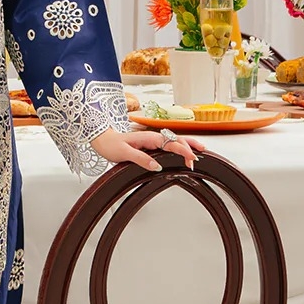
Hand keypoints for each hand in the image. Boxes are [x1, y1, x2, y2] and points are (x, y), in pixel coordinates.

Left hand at [90, 126, 205, 172]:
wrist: (103, 140)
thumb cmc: (112, 145)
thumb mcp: (124, 154)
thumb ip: (140, 159)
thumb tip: (156, 166)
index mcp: (149, 138)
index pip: (171, 143)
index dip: (183, 150)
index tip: (191, 158)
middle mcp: (153, 137)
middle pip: (177, 139)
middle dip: (190, 147)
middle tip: (199, 157)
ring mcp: (153, 140)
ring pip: (175, 140)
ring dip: (188, 145)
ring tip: (200, 150)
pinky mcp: (152, 144)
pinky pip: (169, 144)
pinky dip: (180, 146)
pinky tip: (185, 151)